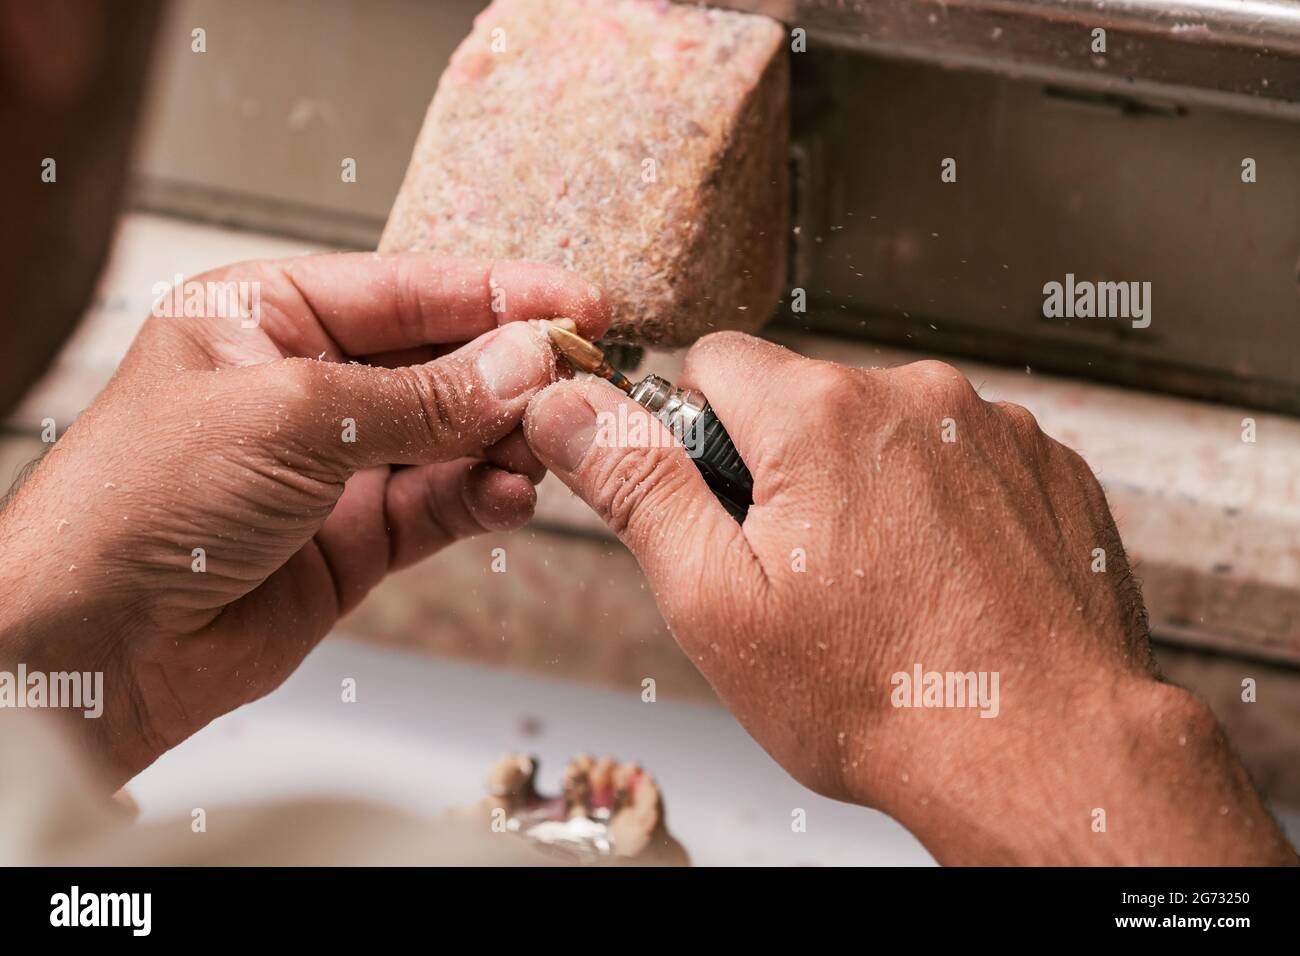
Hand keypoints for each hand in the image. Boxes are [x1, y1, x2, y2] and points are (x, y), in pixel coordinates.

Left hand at [0, 253, 607, 784]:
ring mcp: (335, 464)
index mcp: (268, 315)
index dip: (499, 295)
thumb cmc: (140, 500)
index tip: (578, 305)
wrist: (96, 644)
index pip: (407, 289)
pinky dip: (482, 500)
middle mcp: (307, 384)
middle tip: (580, 379)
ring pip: (452, 438)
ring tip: (546, 445)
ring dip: (503, 442)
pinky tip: (510, 496)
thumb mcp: (294, 415)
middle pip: (439, 362)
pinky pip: (441, 506)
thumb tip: (524, 363)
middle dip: (511, 372)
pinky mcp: (356, 538)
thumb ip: (424, 396)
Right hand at [524, 332, 1294, 864]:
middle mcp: (914, 396)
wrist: (1039, 753)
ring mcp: (994, 426)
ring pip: (886, 428)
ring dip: (870, 483)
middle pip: (805, 397)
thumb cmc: (877, 695)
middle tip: (804, 571)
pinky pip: (963, 454)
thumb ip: (637, 486)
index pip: (716, 361)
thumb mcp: (716, 602)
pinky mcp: (1047, 464)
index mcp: (818, 416)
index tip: (726, 507)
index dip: (700, 434)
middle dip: (787, 465)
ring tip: (885, 586)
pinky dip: (944, 501)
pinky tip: (947, 579)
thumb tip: (571, 409)